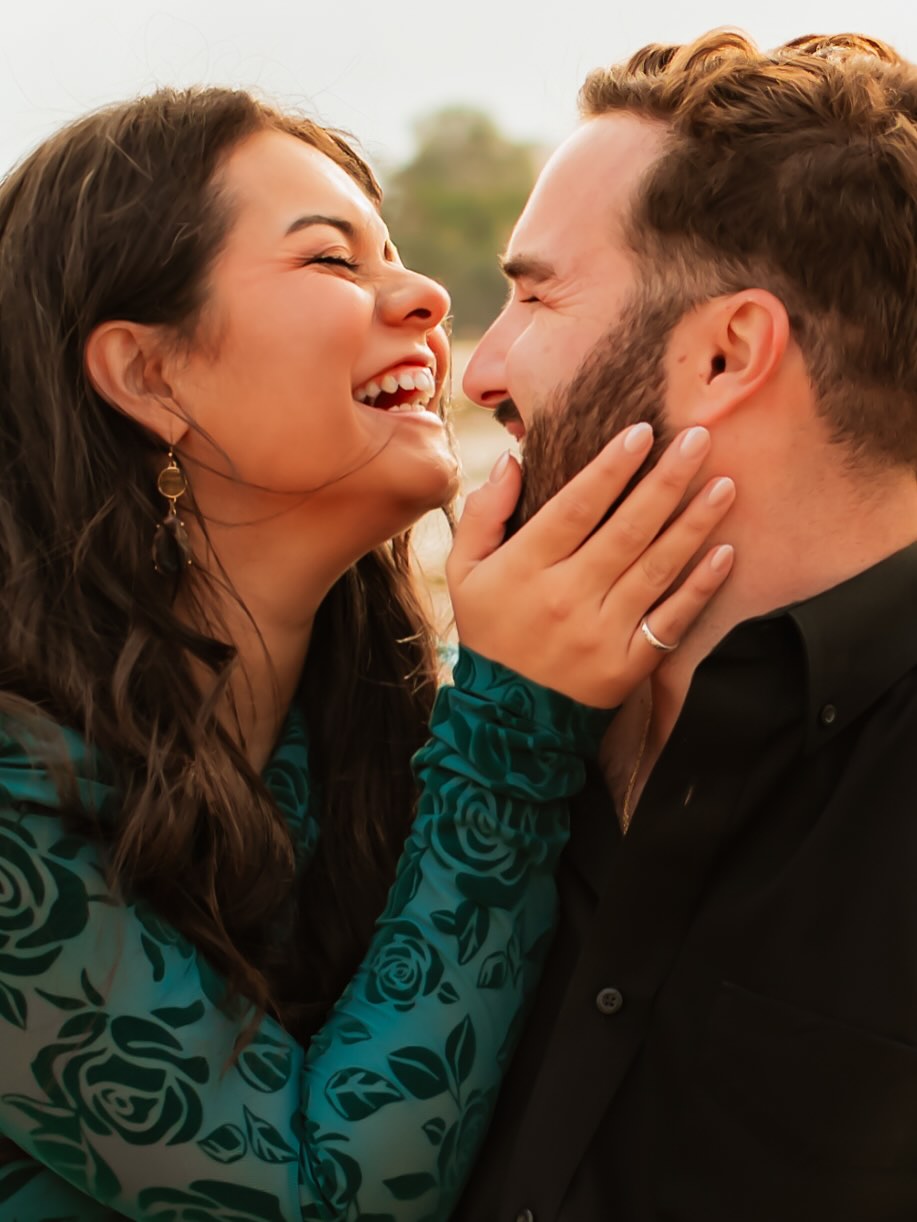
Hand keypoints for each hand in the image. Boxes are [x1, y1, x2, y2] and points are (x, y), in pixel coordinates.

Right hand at [447, 423, 734, 707]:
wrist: (506, 719)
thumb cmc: (490, 632)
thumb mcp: (464, 572)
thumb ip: (484, 513)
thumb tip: (513, 459)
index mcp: (526, 566)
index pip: (577, 506)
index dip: (612, 467)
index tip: (644, 431)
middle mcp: (567, 595)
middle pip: (627, 528)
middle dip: (667, 480)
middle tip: (700, 438)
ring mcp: (602, 631)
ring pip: (656, 567)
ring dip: (695, 524)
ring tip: (724, 485)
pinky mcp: (629, 663)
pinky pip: (671, 619)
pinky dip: (700, 586)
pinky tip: (726, 553)